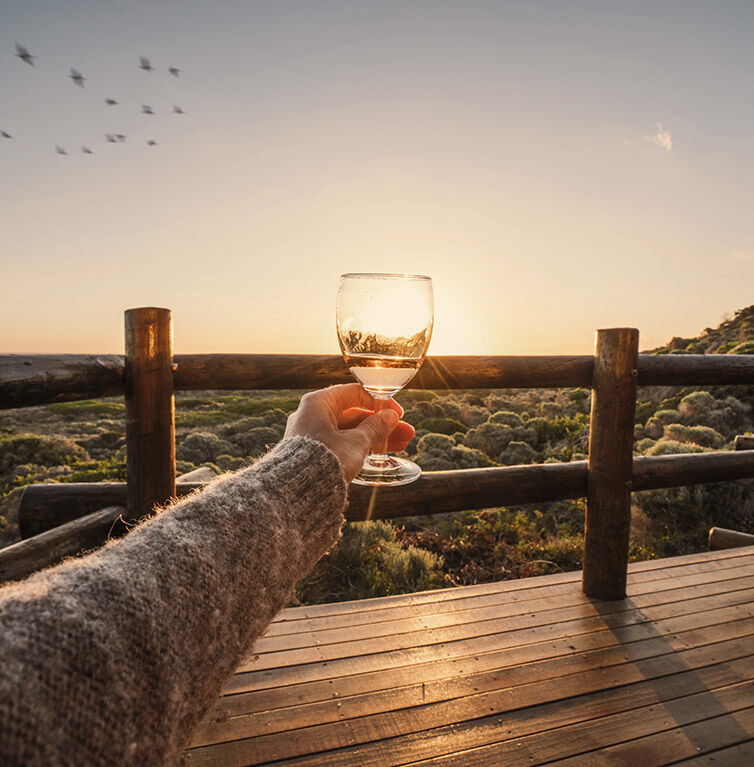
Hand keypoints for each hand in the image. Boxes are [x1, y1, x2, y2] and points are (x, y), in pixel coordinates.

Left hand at [284, 384, 414, 481]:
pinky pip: (342, 443)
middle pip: (355, 414)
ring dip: (376, 436)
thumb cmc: (323, 461)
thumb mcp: (355, 443)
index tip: (398, 413)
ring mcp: (312, 434)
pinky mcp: (313, 452)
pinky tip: (381, 453)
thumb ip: (375, 428)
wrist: (296, 495)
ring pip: (350, 431)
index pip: (354, 393)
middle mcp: (312, 415)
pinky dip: (360, 446)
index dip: (380, 402)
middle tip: (406, 433)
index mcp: (319, 403)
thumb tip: (391, 417)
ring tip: (402, 445)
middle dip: (382, 424)